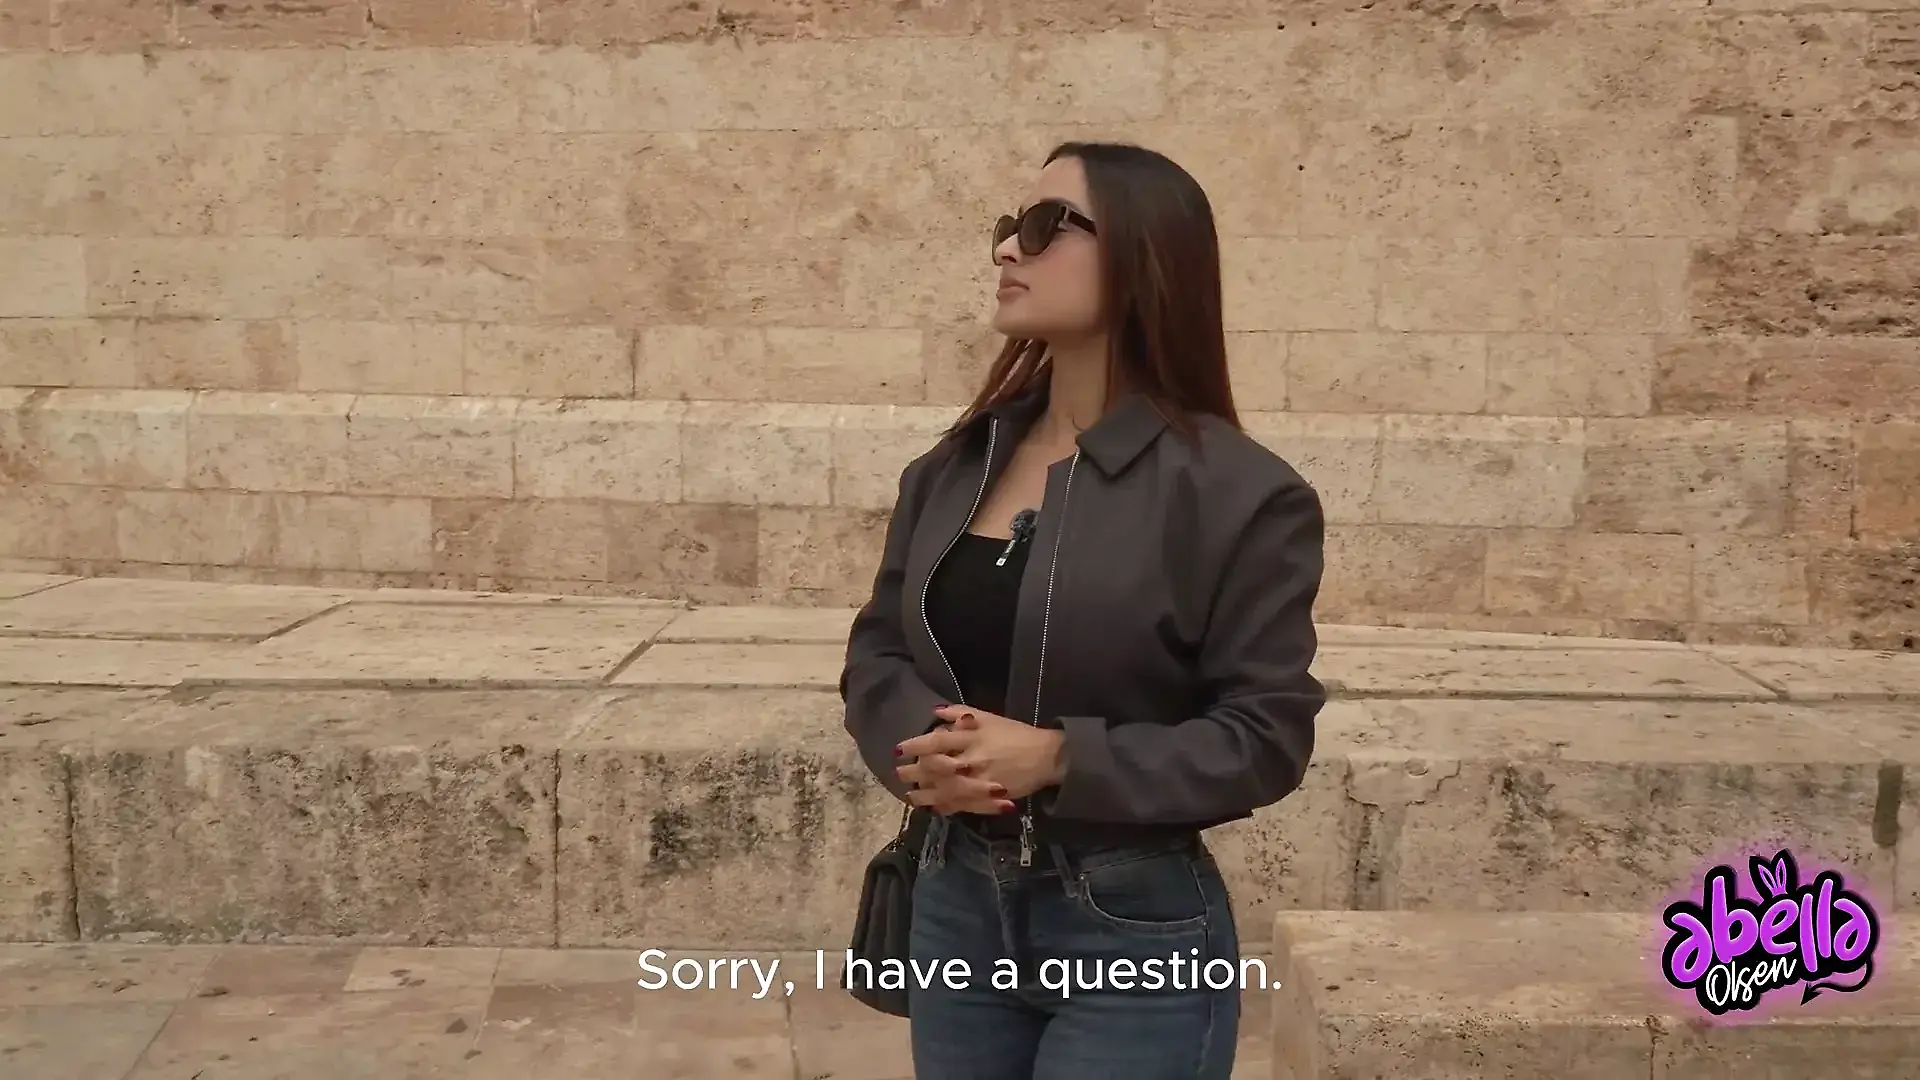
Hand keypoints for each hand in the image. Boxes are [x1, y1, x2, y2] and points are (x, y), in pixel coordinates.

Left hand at [896, 706, 1066, 801]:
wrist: (1046, 757)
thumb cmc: (1016, 734)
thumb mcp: (989, 717)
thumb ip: (960, 713)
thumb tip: (935, 712)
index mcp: (972, 736)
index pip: (937, 741)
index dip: (915, 746)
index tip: (899, 749)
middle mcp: (972, 758)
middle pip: (935, 768)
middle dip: (914, 772)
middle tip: (900, 772)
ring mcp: (979, 781)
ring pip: (944, 790)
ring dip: (924, 794)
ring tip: (910, 795)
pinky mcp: (988, 798)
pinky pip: (961, 806)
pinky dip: (945, 807)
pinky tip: (932, 807)